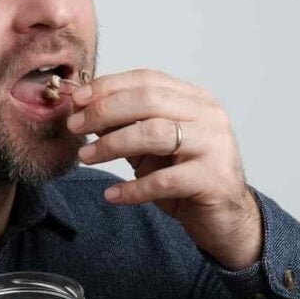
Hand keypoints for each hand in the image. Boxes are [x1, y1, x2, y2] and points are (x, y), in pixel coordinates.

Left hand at [67, 69, 262, 270]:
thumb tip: (83, 111)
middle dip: (104, 111)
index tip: (76, 100)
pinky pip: (164, 180)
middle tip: (75, 126)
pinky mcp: (213, 179)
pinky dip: (132, 188)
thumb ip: (125, 126)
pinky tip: (112, 195)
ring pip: (154, 133)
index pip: (147, 80)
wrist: (225, 218)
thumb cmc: (185, 178)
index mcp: (195, 99)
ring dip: (112, 144)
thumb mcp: (151, 147)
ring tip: (85, 156)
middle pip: (148, 100)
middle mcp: (208, 115)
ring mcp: (214, 145)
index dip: (108, 86)